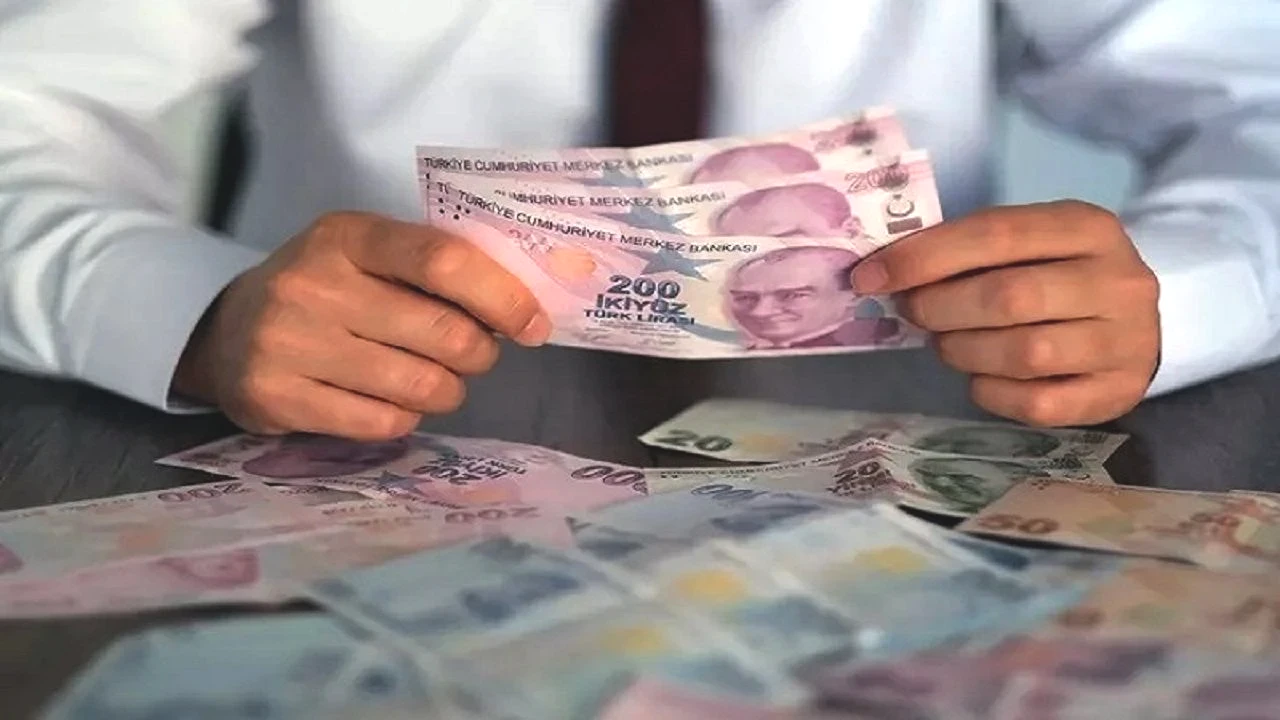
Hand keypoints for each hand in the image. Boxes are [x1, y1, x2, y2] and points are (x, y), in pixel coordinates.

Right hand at [174, 212, 549, 439]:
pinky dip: (403, 419)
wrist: (225, 334)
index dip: (502, 297)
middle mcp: (314, 284)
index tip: (532, 324)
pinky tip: (388, 401)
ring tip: (432, 381)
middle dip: (479, 354)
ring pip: (419, 386)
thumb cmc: (324, 291)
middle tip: (474, 355)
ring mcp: (289, 342)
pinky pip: (382, 423)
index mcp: (348, 235)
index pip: (444, 261)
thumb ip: (434, 270)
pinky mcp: (276, 397)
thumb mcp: (368, 256)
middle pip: (443, 333)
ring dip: (446, 391)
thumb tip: (523, 309)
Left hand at [851, 201, 1159, 425]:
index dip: (924, 257)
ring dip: (963, 351)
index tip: (871, 277)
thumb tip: (885, 273)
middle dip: (941, 308)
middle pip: (1009, 297)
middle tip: (914, 312)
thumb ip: (970, 250)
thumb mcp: (1029, 244)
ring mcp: (1125, 342)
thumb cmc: (1060, 276)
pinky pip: (1037, 404)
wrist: (1135, 324)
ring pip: (1024, 354)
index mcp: (1088, 228)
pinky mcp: (1116, 393)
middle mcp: (1117, 282)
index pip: (996, 234)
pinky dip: (992, 394)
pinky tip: (980, 379)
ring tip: (947, 344)